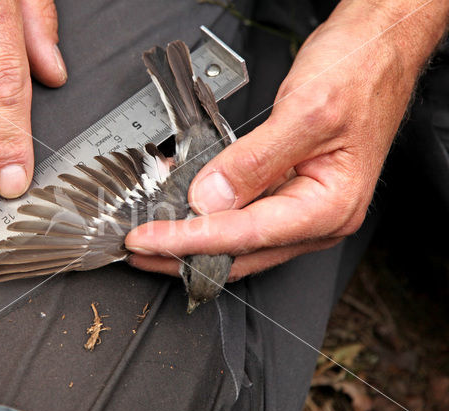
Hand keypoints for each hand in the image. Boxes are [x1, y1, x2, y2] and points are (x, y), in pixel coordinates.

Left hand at [125, 0, 447, 279]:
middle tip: (139, 249)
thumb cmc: (359, 72)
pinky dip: (210, 218)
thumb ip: (255, 161)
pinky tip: (184, 213)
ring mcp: (304, 209)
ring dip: (193, 242)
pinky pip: (244, 218)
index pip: (244, 235)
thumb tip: (210, 199)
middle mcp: (318, 218)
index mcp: (329, 206)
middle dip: (183, 254)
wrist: (377, 50)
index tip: (147, 239)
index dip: (189, 240)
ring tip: (153, 236)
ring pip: (239, 242)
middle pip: (239, 253)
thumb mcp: (306, 111)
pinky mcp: (290, 194)